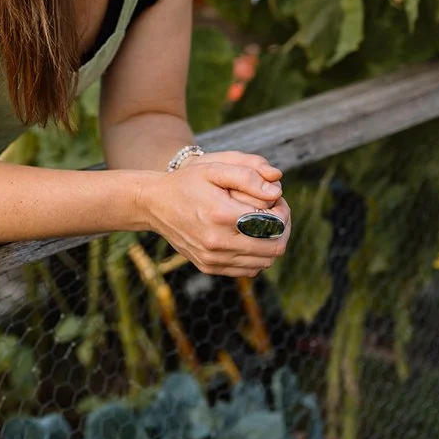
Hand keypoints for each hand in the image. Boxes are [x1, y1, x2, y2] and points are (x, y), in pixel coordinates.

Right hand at [138, 152, 290, 277]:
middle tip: (276, 214)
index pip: (273, 224)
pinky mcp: (209, 267)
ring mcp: (213, 259)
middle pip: (273, 248)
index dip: (283, 212)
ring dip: (271, 244)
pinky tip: (251, 238)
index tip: (277, 201)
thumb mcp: (214, 168)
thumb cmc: (187, 182)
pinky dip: (257, 256)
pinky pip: (247, 270)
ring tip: (264, 225)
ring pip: (263, 262)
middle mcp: (217, 242)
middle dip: (282, 230)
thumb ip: (247, 176)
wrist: (154, 204)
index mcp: (222, 215)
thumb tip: (276, 191)